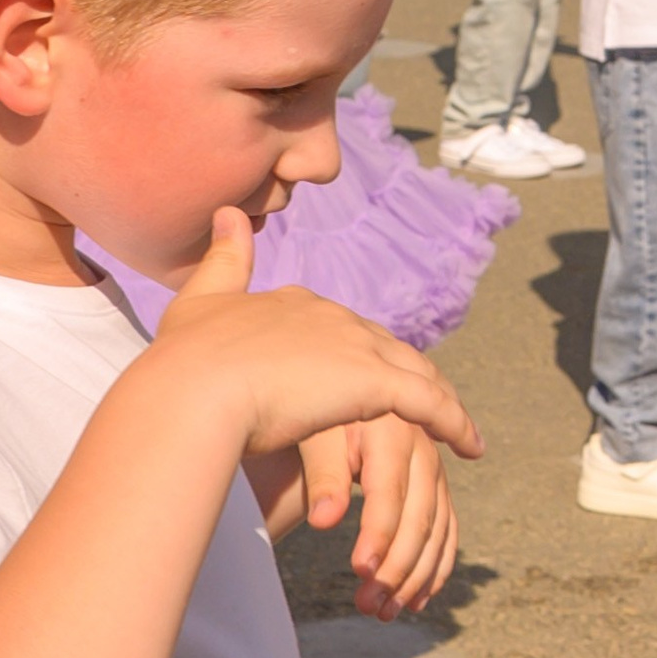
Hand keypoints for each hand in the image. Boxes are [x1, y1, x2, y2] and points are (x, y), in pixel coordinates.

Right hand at [155, 212, 481, 474]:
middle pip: (386, 346)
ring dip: (442, 402)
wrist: (192, 388)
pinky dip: (455, 423)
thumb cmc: (185, 360)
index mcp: (294, 303)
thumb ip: (223, 261)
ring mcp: (356, 345)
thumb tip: (230, 210)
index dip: (360, 352)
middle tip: (429, 406)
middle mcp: (333, 316)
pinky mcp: (373, 380)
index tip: (369, 374)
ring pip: (416, 371)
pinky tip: (471, 447)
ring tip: (461, 431)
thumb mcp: (199, 301)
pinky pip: (428, 404)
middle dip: (408, 375)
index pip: (343, 328)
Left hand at [294, 410, 460, 618]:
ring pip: (438, 530)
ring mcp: (435, 469)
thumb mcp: (315, 435)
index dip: (379, 533)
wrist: (339, 398)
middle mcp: (422, 448)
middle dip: (398, 566)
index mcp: (392, 427)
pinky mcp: (437, 487)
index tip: (362, 571)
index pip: (389, 491)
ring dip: (416, 577)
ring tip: (384, 613)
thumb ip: (323, 476)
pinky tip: (416, 600)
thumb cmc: (319, 418)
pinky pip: (448, 532)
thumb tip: (324, 521)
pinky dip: (437, 568)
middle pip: (420, 515)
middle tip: (369, 605)